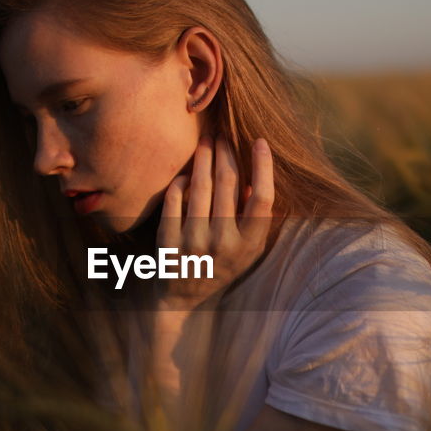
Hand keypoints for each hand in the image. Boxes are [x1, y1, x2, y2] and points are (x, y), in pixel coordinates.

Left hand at [156, 135, 274, 311]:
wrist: (182, 297)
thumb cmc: (221, 265)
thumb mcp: (247, 250)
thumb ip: (255, 219)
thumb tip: (253, 179)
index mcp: (248, 245)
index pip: (263, 199)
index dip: (263, 167)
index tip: (260, 141)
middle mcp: (223, 245)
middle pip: (228, 184)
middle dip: (226, 152)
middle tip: (223, 133)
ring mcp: (194, 244)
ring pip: (200, 187)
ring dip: (203, 157)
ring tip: (205, 140)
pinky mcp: (168, 242)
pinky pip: (174, 199)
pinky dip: (181, 181)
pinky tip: (185, 173)